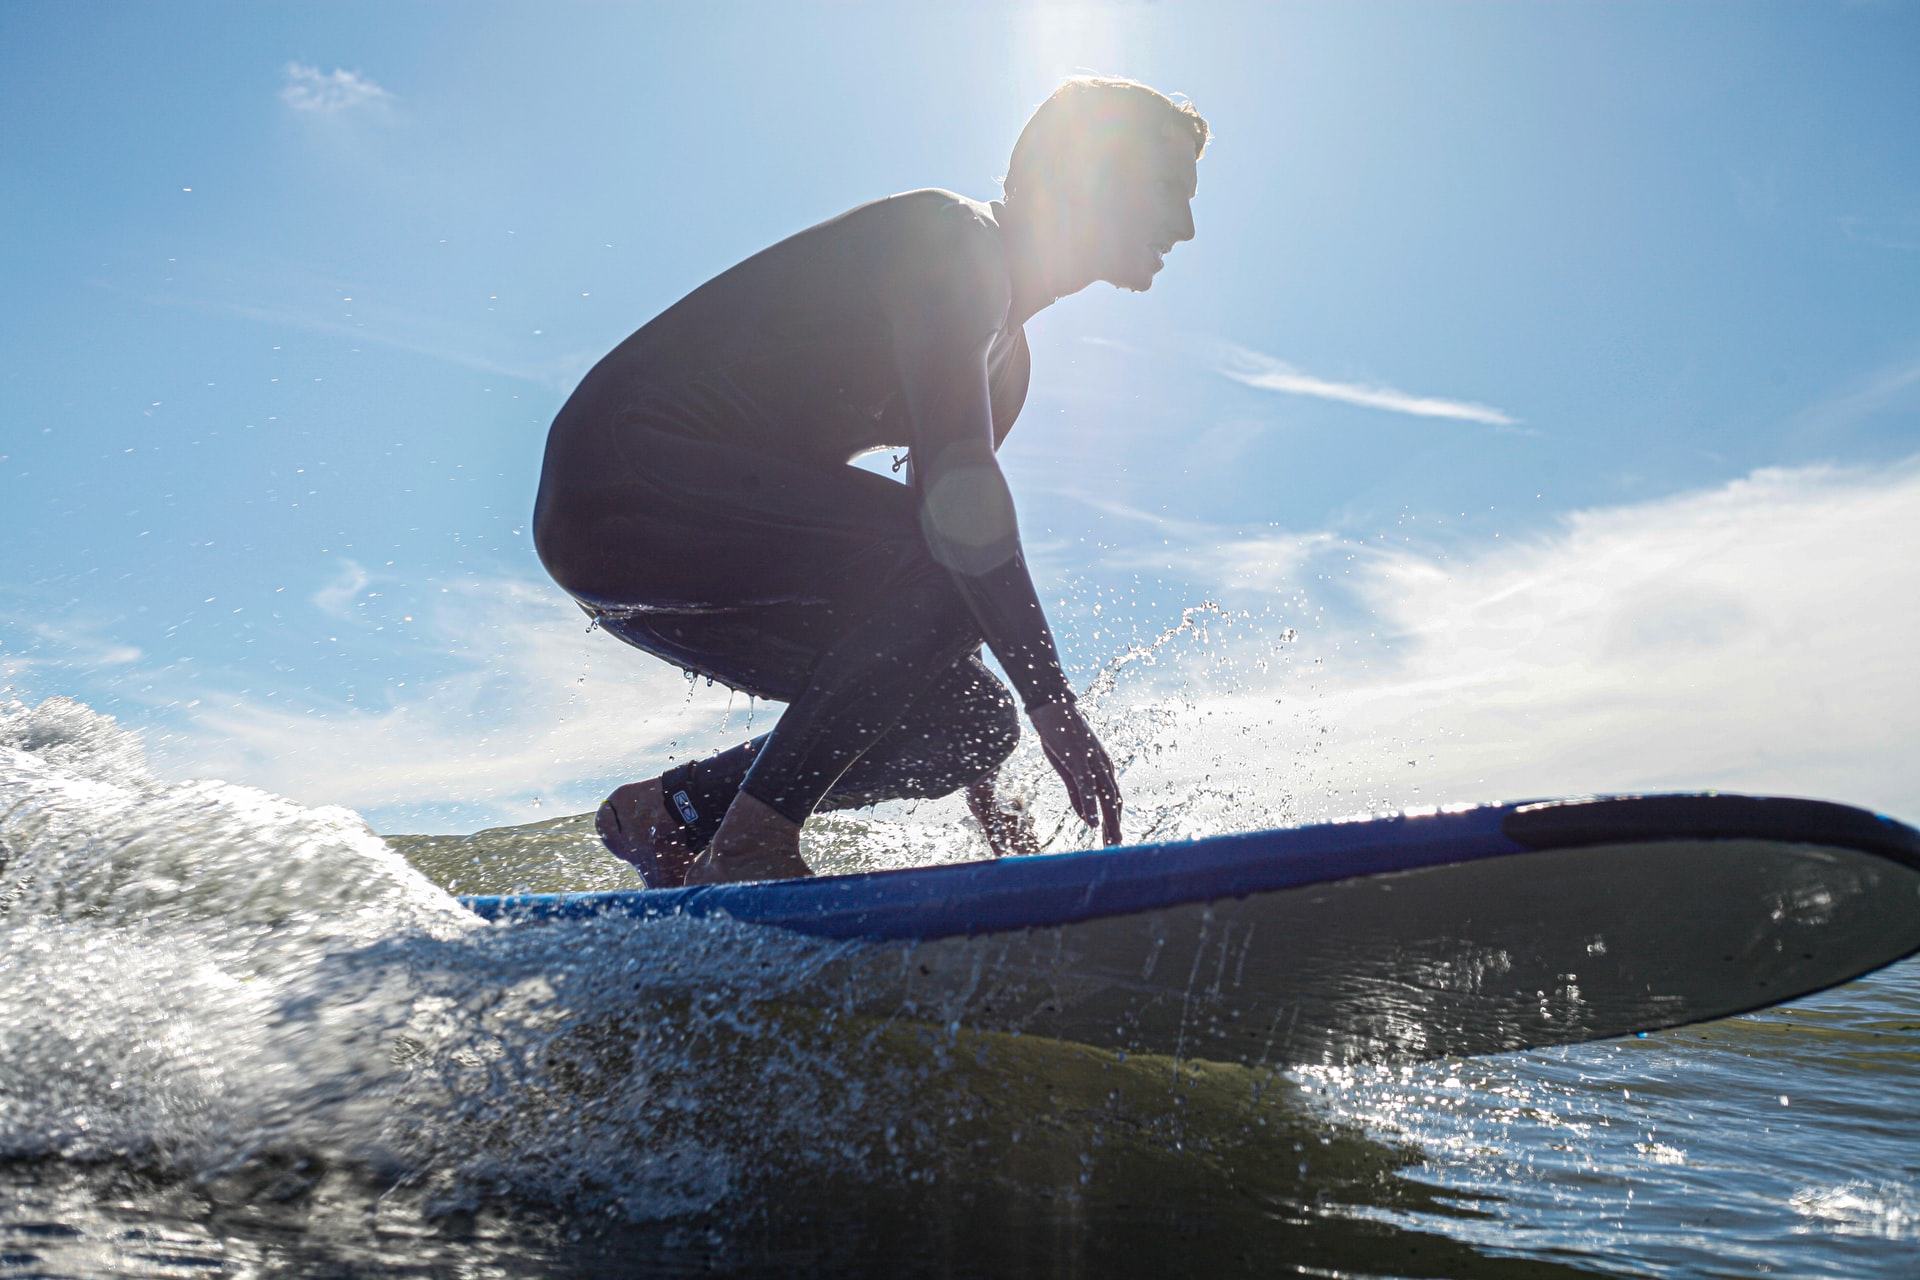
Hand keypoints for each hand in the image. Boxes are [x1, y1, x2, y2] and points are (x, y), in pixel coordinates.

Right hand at [1028, 700, 1122, 846]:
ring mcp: (1092, 763)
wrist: (1054, 707)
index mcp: (1103, 767)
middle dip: (1117, 826)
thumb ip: (1078, 793)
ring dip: (1109, 822)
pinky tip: (1092, 822)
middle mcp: (1103, 766)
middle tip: (1118, 848)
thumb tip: (1087, 817)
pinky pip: (1086, 787)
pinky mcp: (1078, 760)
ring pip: (1105, 797)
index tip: (1114, 839)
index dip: (1116, 820)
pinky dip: (1090, 806)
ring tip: (1111, 841)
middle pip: (1114, 801)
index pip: (1114, 799)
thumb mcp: (1071, 768)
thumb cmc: (1061, 737)